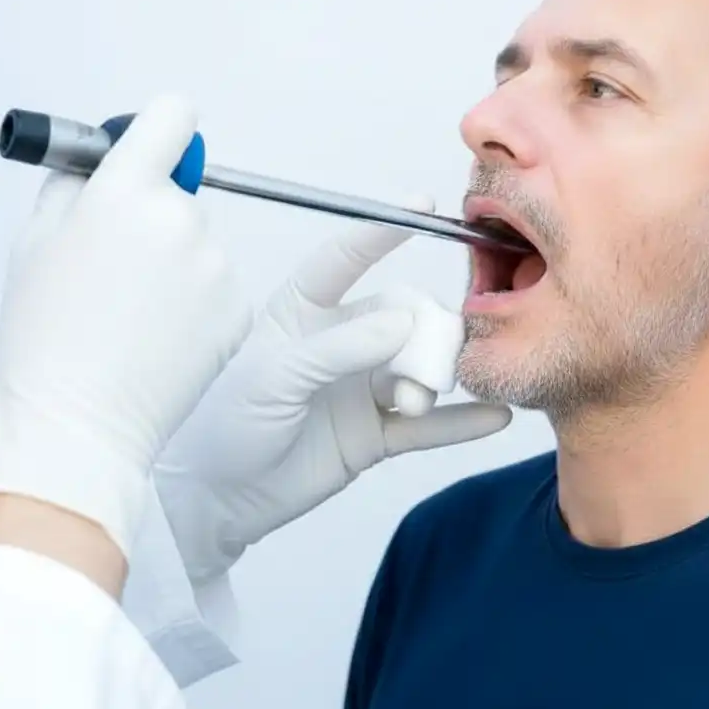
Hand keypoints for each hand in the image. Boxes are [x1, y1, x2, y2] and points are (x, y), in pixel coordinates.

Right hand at [0, 95, 252, 558]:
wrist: (78, 419)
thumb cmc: (48, 338)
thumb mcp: (36, 239)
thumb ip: (76, 183)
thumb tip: (104, 156)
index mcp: (123, 192)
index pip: (172, 117)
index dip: (164, 126)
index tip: (161, 139)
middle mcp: (179, 219)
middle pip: (181, 193)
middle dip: (154, 218)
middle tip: (118, 268)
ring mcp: (216, 264)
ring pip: (200, 245)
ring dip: (178, 264)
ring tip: (136, 312)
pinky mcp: (240, 306)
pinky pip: (219, 286)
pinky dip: (198, 302)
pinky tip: (162, 333)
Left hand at [153, 209, 510, 584]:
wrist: (213, 502)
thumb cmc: (224, 425)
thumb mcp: (275, 376)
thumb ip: (339, 348)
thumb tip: (405, 323)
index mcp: (302, 313)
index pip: (344, 260)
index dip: (380, 232)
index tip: (422, 207)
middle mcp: (339, 343)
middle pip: (402, 319)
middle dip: (423, 334)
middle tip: (422, 364)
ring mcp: (360, 389)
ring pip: (418, 369)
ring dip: (433, 382)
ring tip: (419, 404)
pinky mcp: (374, 435)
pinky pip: (427, 426)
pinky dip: (460, 422)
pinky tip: (495, 416)